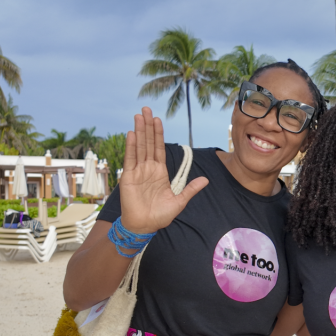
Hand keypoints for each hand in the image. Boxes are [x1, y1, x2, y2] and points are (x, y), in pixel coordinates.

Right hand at [119, 107, 208, 233]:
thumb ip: (191, 189)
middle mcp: (148, 168)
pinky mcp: (128, 177)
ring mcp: (138, 171)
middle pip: (148, 143)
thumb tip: (206, 180)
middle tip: (145, 109)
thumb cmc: (160, 215)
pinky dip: (131, 146)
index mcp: (160, 172)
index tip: (158, 119)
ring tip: (138, 116)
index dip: (158, 133)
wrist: (145, 226)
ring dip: (139, 131)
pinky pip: (131, 159)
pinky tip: (132, 134)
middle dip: (147, 126)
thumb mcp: (180, 201)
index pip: (159, 148)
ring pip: (139, 147)